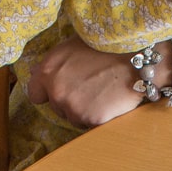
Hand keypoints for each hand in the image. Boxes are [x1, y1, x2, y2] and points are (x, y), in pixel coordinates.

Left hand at [27, 36, 143, 127]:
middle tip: (91, 86)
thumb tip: (35, 74)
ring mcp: (74, 108)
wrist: (136, 57)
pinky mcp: (91, 119)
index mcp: (49, 70)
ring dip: (85, 110)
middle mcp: (57, 91)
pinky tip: (109, 101)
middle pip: (57, 107)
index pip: (35, 93)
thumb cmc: (106, 45)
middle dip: (70, 100)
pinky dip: (99, 116)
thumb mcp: (74, 46)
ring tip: (102, 93)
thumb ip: (54, 63)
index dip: (47, 92)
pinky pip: (90, 124)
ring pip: (74, 118)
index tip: (61, 90)